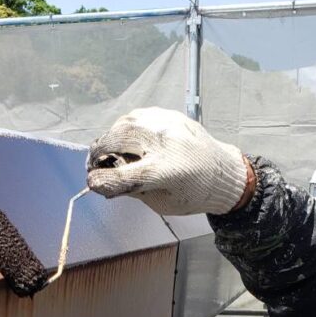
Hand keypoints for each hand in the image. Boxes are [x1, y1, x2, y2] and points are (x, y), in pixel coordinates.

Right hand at [86, 107, 252, 216]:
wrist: (223, 172)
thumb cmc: (192, 193)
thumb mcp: (160, 201)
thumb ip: (131, 189)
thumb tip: (103, 180)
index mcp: (164, 171)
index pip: (119, 176)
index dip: (99, 181)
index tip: (92, 182)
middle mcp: (164, 143)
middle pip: (116, 140)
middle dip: (98, 153)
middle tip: (94, 164)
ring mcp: (166, 124)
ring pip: (123, 124)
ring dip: (110, 138)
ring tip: (109, 152)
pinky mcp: (168, 114)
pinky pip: (136, 117)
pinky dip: (125, 128)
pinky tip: (127, 140)